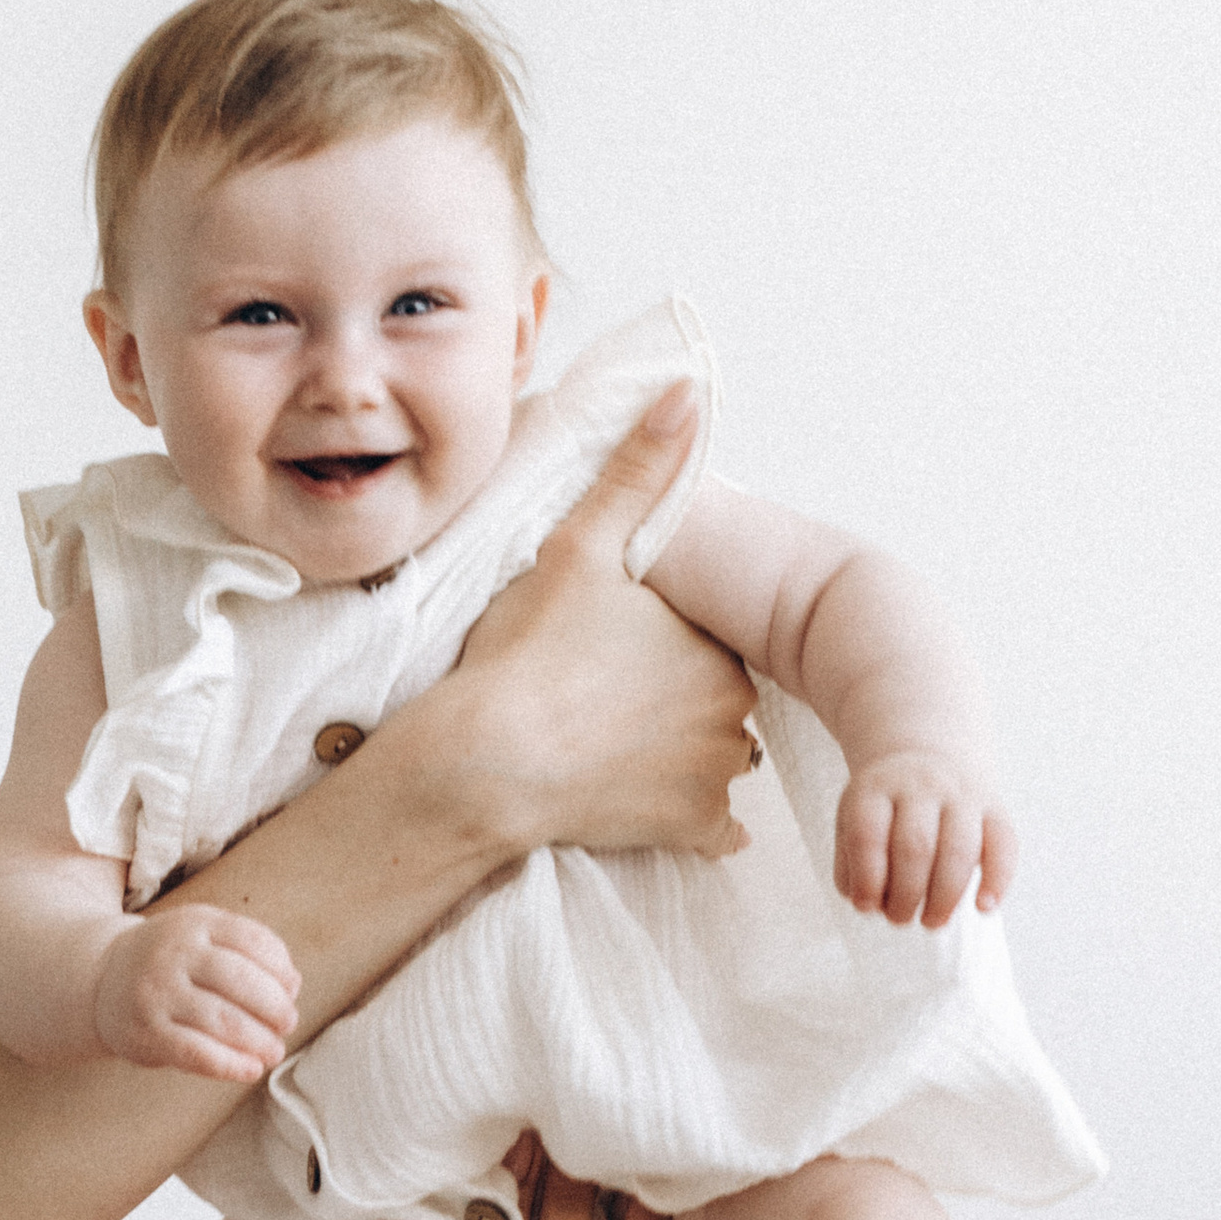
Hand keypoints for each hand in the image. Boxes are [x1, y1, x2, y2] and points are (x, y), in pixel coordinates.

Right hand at [93, 904, 300, 1080]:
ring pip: (224, 1020)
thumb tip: (293, 983)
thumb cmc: (170, 963)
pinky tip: (251, 1070)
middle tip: (288, 1023)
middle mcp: (173, 954)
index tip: (292, 989)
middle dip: (275, 1007)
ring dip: (260, 1040)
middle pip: (241, 980)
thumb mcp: (202, 938)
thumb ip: (247, 952)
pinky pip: (198, 1053)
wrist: (101, 980)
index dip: (280, 968)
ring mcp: (158, 993)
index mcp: (194, 923)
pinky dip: (232, 1065)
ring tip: (275, 1050)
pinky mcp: (147, 1033)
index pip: (251, 940)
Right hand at [450, 387, 759, 862]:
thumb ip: (639, 473)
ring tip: (617, 748)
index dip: (667, 639)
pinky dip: (693, 821)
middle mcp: (733, 708)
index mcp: (714, 640)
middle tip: (611, 697)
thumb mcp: (580, 549)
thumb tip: (687, 391)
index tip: (620, 647)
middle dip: (680, 697)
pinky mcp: (690, 827)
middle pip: (717, 695)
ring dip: (684, 754)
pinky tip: (652, 805)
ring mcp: (715, 774)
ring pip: (718, 757)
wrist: (487, 762)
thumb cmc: (529, 654)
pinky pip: (714, 828)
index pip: (711, 635)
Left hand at [833, 746, 1018, 924]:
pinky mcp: (994, 807)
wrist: (925, 755)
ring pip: (959, 850)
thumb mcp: (853, 819)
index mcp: (875, 788)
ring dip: (945, 897)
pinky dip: (997, 880)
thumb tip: (868, 903)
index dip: (866, 879)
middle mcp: (921, 785)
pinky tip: (983, 907)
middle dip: (906, 895)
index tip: (866, 907)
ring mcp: (961, 794)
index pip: (868, 836)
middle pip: (916, 847)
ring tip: (932, 922)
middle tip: (900, 920)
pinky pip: (1003, 844)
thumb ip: (853, 862)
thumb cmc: (885, 805)